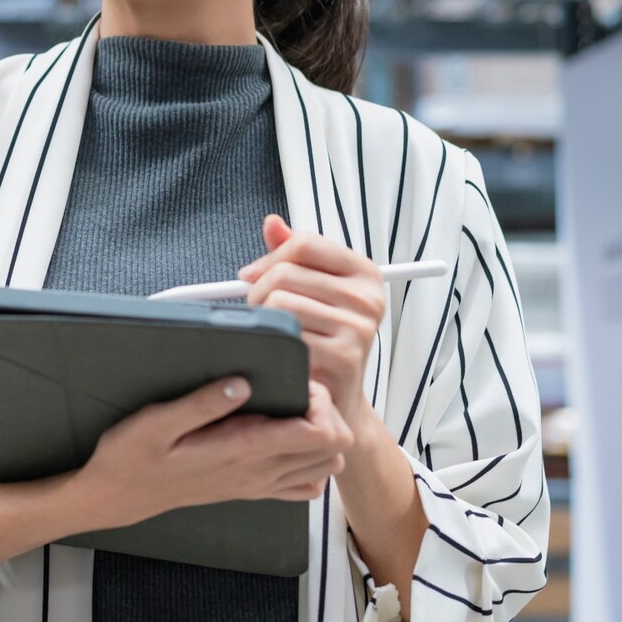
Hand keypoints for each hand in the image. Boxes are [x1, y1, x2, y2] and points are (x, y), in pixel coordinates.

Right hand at [67, 376, 354, 532]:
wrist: (120, 495)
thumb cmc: (133, 457)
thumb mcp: (156, 422)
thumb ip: (201, 403)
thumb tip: (242, 382)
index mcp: (243, 450)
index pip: (320, 433)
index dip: (320, 401)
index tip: (294, 382)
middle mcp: (260, 472)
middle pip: (335, 449)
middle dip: (328, 414)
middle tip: (297, 391)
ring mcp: (259, 484)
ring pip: (326, 467)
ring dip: (322, 435)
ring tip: (293, 410)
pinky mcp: (252, 489)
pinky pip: (305, 485)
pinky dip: (309, 461)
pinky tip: (285, 438)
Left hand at [239, 214, 385, 421]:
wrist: (338, 398)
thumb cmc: (323, 340)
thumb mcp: (315, 291)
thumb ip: (293, 255)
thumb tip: (272, 223)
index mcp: (364, 273)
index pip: (304, 244)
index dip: (269, 258)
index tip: (254, 276)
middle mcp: (367, 298)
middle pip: (285, 273)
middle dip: (258, 293)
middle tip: (260, 312)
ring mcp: (358, 328)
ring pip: (279, 303)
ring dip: (263, 320)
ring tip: (273, 334)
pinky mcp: (342, 357)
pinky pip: (285, 337)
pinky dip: (272, 345)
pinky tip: (281, 354)